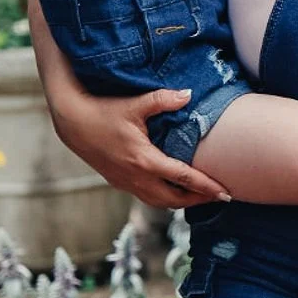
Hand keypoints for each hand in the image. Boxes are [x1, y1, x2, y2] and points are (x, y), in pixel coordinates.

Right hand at [54, 86, 230, 208]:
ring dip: (181, 202)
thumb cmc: (103, 112)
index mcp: (144, 161)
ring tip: (200, 196)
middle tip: (218, 195)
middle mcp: (136, 178)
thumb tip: (187, 94)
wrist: (72, 123)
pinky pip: (147, 197)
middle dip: (198, 200)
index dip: (206, 186)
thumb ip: (163, 100)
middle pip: (174, 200)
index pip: (183, 179)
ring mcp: (126, 183)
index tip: (225, 192)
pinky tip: (173, 190)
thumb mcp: (134, 104)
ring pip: (159, 203)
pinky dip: (164, 198)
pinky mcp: (119, 182)